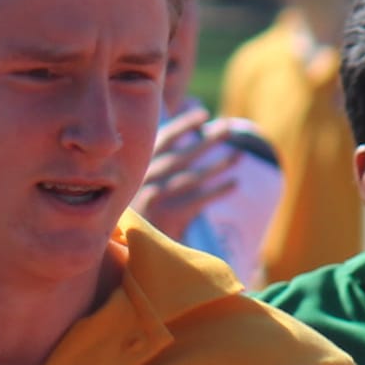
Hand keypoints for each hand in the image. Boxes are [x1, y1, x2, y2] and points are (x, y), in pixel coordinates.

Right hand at [130, 105, 241, 242]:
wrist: (125, 250)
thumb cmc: (136, 213)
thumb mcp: (137, 184)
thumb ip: (156, 163)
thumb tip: (182, 137)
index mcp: (137, 169)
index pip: (162, 140)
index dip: (183, 125)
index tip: (203, 115)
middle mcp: (145, 181)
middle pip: (183, 156)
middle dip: (207, 141)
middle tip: (228, 128)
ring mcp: (157, 199)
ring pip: (194, 178)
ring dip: (219, 165)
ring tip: (239, 155)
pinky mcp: (169, 218)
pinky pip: (200, 201)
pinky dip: (218, 191)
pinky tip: (234, 184)